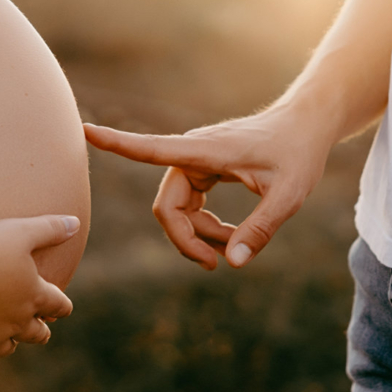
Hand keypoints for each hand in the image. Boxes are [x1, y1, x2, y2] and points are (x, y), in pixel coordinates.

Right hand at [0, 214, 78, 367]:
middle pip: (37, 334)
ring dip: (11, 341)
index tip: (61, 307)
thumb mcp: (20, 230)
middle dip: (40, 330)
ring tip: (8, 336)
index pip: (59, 306)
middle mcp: (17, 321)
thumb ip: (50, 228)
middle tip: (40, 329)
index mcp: (34, 295)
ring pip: (9, 348)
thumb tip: (76, 222)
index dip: (62, 306)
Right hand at [85, 104, 332, 269]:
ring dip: (199, 235)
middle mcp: (193, 154)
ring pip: (177, 210)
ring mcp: (196, 162)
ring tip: (234, 247)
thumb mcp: (288, 195)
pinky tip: (230, 235)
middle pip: (167, 206)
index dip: (117, 143)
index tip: (85, 129)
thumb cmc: (298, 152)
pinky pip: (189, 205)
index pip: (151, 149)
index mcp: (205, 151)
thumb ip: (260, 229)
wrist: (306, 126)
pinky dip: (205, 225)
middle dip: (187, 239)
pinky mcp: (203, 170)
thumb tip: (233, 264)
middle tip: (216, 265)